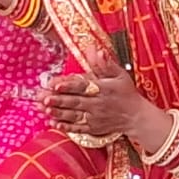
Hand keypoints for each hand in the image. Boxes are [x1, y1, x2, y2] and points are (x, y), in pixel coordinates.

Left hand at [41, 47, 157, 137]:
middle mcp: (97, 104)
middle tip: (43, 97)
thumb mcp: (119, 75)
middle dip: (58, 100)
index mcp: (102, 89)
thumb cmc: (126, 93)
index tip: (55, 84)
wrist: (136, 117)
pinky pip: (78, 128)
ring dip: (58, 112)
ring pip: (73, 115)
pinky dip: (66, 126)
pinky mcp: (93, 128)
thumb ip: (105, 63)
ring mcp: (94, 118)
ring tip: (44, 109)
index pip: (83, 86)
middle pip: (75, 102)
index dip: (68, 85)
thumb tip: (95, 49)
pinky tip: (54, 123)